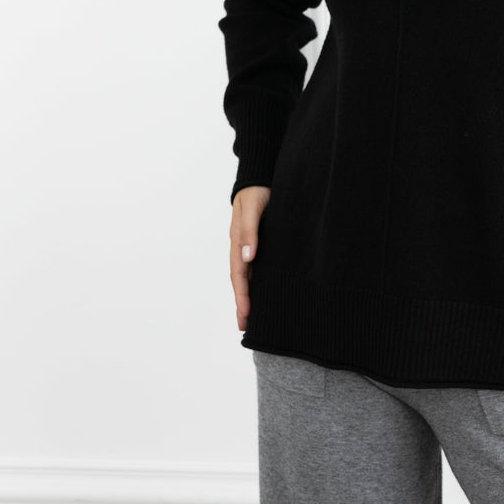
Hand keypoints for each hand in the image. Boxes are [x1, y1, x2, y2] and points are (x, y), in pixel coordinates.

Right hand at [229, 185, 269, 330]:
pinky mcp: (262, 243)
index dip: (242, 295)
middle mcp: (243, 247)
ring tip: (253, 318)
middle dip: (243, 303)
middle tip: (245, 327)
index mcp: (238, 241)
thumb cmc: (257, 191)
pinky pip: (259, 267)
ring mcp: (252, 246)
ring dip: (250, 296)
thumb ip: (249, 230)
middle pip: (241, 280)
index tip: (246, 314)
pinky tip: (266, 293)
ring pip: (249, 276)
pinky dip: (260, 282)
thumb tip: (247, 257)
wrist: (262, 177)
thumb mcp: (253, 207)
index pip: (239, 274)